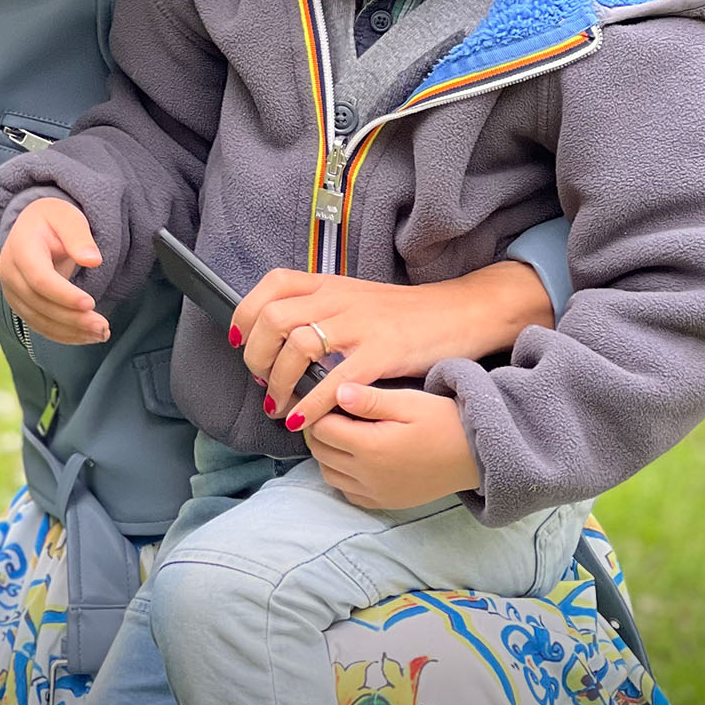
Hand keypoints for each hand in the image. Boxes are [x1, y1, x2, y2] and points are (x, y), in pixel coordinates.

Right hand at [0, 199, 109, 344]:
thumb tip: (93, 260)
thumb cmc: (53, 221)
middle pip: (39, 304)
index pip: (39, 278)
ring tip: (102, 334)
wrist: (33, 228)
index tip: (90, 303)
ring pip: (39, 321)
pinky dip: (64, 335)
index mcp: (20, 248)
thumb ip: (79, 237)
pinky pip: (40, 326)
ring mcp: (13, 292)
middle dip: (72, 319)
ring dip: (71, 332)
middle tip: (103, 326)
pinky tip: (88, 336)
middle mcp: (10, 273)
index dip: (64, 294)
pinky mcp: (21, 305)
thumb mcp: (68, 218)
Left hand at [229, 260, 551, 429]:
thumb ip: (322, 308)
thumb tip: (279, 335)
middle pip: (272, 318)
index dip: (246, 314)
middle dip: (255, 355)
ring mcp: (361, 325)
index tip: (241, 342)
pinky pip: (334, 382)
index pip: (272, 285)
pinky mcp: (382, 353)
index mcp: (331, 284)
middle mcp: (340, 299)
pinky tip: (303, 420)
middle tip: (260, 381)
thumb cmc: (407, 315)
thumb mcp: (358, 298)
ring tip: (279, 405)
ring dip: (278, 383)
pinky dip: (311, 405)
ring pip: (296, 347)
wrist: (463, 313)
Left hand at [305, 384, 478, 510]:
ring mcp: (375, 492)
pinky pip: (348, 493)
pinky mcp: (385, 502)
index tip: (329, 399)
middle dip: (319, 431)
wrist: (476, 455)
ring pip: (329, 474)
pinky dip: (342, 476)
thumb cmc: (445, 423)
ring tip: (343, 433)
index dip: (321, 410)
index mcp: (370, 447)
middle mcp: (367, 475)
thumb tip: (337, 392)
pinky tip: (356, 459)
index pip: (322, 429)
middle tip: (333, 413)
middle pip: (321, 452)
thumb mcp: (409, 402)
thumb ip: (370, 399)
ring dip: (327, 454)